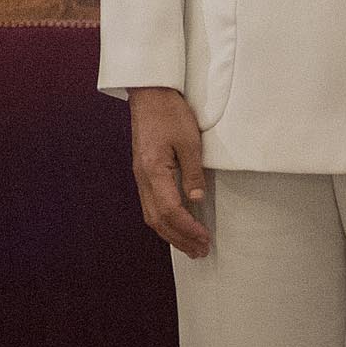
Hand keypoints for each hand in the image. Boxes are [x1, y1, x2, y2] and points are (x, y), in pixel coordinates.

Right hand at [129, 86, 211, 258]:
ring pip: (151, 215)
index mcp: (153, 170)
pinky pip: (150, 204)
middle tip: (200, 252)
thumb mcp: (189, 141)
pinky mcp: (142, 171)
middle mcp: (142, 177)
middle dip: (179, 239)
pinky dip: (164, 220)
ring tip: (190, 246)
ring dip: (170, 233)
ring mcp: (140, 175)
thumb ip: (192, 173)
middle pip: (157, 219)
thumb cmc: (169, 113)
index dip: (188, 228)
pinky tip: (176, 224)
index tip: (205, 239)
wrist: (149, 94)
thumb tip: (196, 200)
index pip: (170, 210)